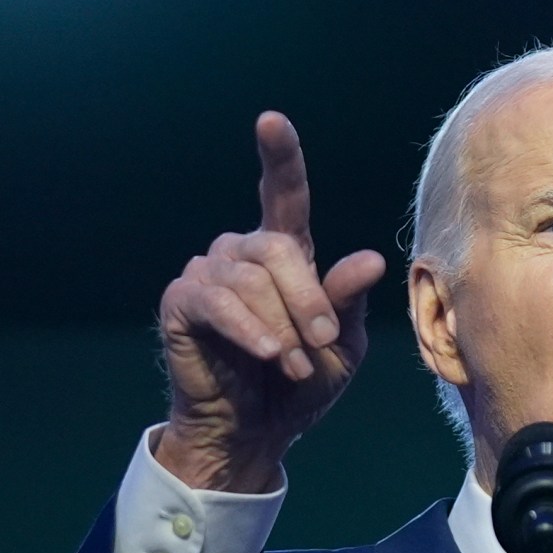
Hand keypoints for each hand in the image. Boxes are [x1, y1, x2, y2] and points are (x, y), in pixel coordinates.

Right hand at [151, 112, 387, 491]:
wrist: (256, 431)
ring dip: (281, 327)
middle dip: (308, 299)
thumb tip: (371, 259)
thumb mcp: (340, 346)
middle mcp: (241, 253)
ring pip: (250, 280)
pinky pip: (217, 301)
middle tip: (320, 342)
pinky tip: (266, 353)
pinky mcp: (181, 302)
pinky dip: (249, 329)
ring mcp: (207, 273)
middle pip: (279, 248)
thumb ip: (347, 302)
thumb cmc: (300, 384)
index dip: (279, 156)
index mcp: (284, 254)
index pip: (282, 194)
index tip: (270, 121)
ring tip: (290, 364)